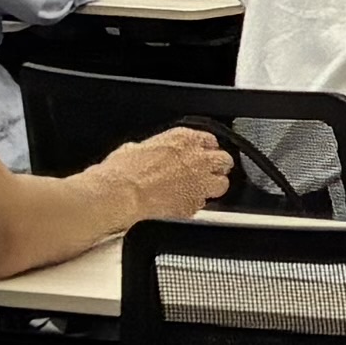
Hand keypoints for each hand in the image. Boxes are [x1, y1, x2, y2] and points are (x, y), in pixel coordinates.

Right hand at [107, 127, 230, 220]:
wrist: (122, 194)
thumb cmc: (123, 170)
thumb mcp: (137, 147)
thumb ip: (155, 148)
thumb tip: (151, 153)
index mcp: (184, 139)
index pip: (210, 140)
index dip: (205, 149)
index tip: (200, 154)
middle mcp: (198, 158)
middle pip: (224, 160)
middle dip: (217, 166)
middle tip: (206, 173)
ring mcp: (200, 182)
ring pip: (222, 184)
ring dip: (213, 186)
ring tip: (200, 190)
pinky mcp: (195, 204)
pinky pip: (203, 205)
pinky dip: (195, 205)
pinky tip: (183, 204)